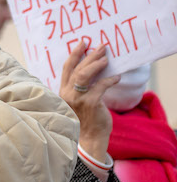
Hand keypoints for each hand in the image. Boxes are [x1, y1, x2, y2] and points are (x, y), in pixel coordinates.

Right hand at [59, 42, 120, 160]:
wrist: (89, 138)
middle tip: (100, 46)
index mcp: (63, 90)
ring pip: (84, 75)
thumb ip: (80, 87)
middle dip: (89, 55)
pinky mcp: (90, 104)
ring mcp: (77, 99)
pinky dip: (109, 80)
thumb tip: (94, 69)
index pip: (67, 68)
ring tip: (106, 58)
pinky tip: (116, 77)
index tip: (83, 43)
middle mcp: (68, 93)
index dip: (75, 54)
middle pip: (77, 69)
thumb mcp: (78, 101)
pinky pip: (100, 87)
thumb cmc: (86, 119)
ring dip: (96, 65)